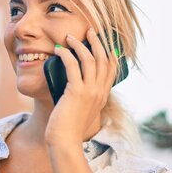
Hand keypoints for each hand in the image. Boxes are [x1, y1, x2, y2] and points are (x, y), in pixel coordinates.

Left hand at [45, 28, 118, 146]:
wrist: (65, 141)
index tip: (104, 42)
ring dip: (80, 44)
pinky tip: (59, 50)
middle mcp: (100, 92)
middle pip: (103, 59)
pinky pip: (73, 66)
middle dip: (97, 42)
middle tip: (89, 31)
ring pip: (90, 59)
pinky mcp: (76, 92)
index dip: (109, 54)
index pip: (111, 70)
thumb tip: (75, 91)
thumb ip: (83, 101)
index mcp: (102, 96)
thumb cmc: (69, 129)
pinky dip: (66, 54)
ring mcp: (90, 91)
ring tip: (69, 37)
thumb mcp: (82, 112)